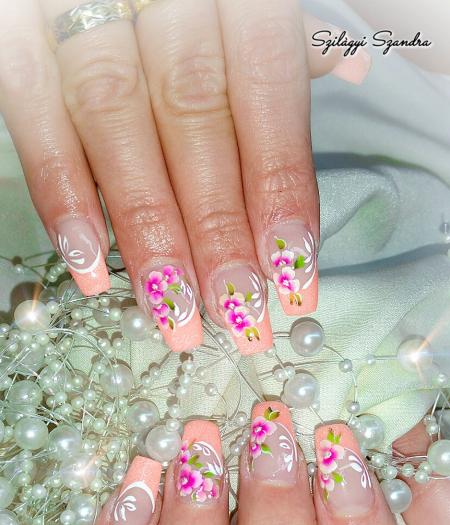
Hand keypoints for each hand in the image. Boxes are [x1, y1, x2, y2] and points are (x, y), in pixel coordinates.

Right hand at [0, 0, 369, 353]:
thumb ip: (291, 37)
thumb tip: (355, 67)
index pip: (267, 99)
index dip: (281, 195)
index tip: (293, 277)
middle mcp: (164, 2)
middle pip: (196, 124)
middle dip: (219, 233)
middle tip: (239, 316)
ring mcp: (84, 17)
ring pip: (118, 132)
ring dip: (150, 236)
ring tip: (176, 314)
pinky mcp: (21, 41)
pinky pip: (37, 121)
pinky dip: (63, 198)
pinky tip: (91, 268)